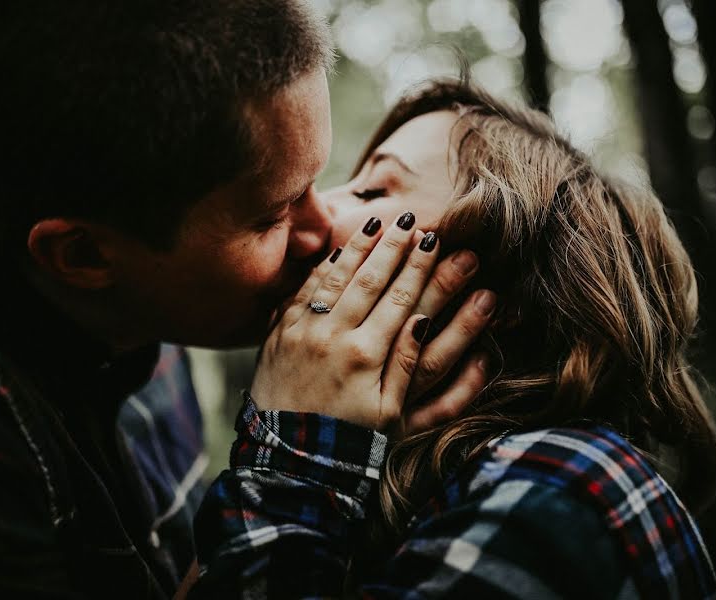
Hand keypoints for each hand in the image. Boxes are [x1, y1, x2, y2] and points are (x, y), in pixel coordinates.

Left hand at [251, 213, 492, 431]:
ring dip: (358, 248)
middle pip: (370, 280)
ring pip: (335, 278)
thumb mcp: (388, 413)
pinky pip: (302, 291)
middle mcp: (333, 336)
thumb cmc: (347, 440)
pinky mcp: (279, 334)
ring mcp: (302, 332)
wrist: (287, 456)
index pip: (400, 298)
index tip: (436, 242)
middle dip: (394, 247)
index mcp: (366, 355)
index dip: (420, 267)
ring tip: (377, 223)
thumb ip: (406, 364)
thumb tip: (421, 321)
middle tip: (412, 221)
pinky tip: (334, 252)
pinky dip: (320, 269)